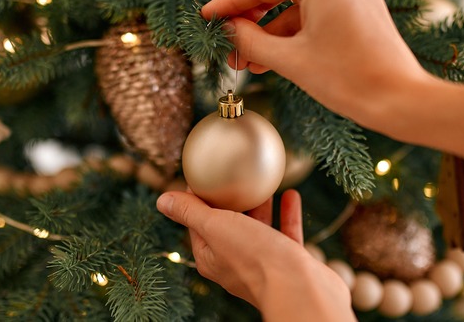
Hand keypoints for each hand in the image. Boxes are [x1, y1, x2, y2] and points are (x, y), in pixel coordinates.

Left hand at [156, 189, 354, 320]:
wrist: (301, 290)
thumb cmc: (255, 258)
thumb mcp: (216, 227)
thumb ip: (190, 212)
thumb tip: (162, 200)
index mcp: (211, 257)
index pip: (197, 224)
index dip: (198, 199)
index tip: (204, 176)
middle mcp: (235, 263)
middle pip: (228, 226)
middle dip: (230, 201)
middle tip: (234, 174)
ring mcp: (264, 264)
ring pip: (259, 230)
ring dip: (260, 206)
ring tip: (262, 183)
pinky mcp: (290, 263)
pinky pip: (286, 234)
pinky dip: (287, 214)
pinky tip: (291, 194)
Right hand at [201, 0, 431, 132]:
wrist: (401, 100)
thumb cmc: (348, 79)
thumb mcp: (289, 60)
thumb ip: (250, 41)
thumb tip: (227, 30)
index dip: (230, 3)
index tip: (207, 16)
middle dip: (252, 22)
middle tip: (228, 45)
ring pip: (298, 6)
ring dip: (272, 33)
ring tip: (248, 62)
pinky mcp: (362, 5)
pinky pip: (318, 13)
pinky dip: (296, 34)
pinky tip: (275, 58)